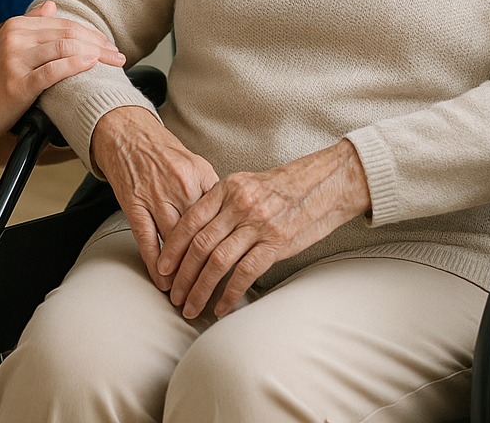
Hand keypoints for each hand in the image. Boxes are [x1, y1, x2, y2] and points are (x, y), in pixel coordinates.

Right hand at [0, 2, 123, 147]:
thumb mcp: (3, 47)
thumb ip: (29, 26)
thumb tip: (50, 6)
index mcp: (15, 27)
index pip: (62, 23)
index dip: (91, 33)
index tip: (108, 45)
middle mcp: (15, 38)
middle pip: (68, 33)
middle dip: (99, 43)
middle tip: (119, 55)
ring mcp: (14, 61)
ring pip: (64, 48)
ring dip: (95, 54)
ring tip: (114, 63)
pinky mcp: (16, 84)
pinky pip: (53, 71)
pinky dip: (76, 66)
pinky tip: (91, 66)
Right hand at [90, 106, 218, 287]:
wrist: (129, 133)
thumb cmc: (165, 152)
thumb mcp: (198, 166)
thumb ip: (213, 194)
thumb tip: (231, 223)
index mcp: (202, 178)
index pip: (220, 220)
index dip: (228, 247)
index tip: (235, 269)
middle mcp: (181, 188)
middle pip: (200, 235)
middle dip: (206, 267)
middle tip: (212, 292)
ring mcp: (156, 196)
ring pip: (175, 241)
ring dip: (182, 271)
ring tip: (188, 294)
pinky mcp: (134, 203)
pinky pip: (146, 238)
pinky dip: (155, 262)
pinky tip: (162, 280)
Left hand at [158, 139, 370, 318]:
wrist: (327, 182)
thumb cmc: (287, 186)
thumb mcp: (248, 183)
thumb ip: (223, 203)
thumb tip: (199, 230)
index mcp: (228, 188)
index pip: (189, 221)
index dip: (171, 248)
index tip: (162, 268)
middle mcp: (239, 205)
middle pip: (199, 245)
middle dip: (181, 275)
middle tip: (173, 295)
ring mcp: (258, 224)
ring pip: (217, 262)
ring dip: (200, 288)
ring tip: (190, 307)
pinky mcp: (276, 243)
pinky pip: (244, 273)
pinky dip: (229, 294)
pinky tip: (221, 308)